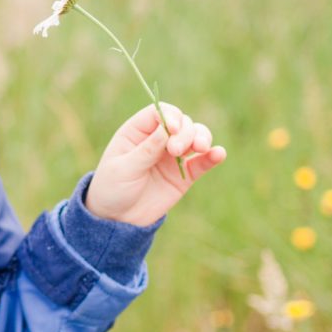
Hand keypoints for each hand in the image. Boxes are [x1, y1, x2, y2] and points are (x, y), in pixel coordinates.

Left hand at [84, 101, 226, 227]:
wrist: (118, 219)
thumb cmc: (112, 189)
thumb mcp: (124, 169)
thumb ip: (146, 150)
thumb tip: (166, 129)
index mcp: (137, 132)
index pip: (159, 112)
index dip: (170, 116)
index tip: (173, 129)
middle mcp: (158, 139)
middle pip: (182, 123)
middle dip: (185, 132)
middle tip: (176, 150)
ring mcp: (173, 156)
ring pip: (196, 137)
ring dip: (202, 138)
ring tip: (201, 149)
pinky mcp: (185, 175)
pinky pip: (202, 162)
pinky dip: (213, 156)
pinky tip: (219, 154)